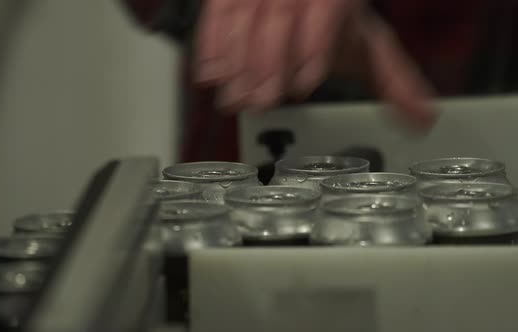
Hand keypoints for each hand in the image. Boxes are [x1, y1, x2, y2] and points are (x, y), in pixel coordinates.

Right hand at [194, 0, 436, 130]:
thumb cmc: (331, 21)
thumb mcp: (367, 44)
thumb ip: (392, 80)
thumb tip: (425, 118)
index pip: (328, 8)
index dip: (314, 45)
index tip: (304, 82)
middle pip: (281, 13)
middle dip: (268, 60)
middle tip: (262, 99)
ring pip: (244, 11)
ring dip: (235, 57)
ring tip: (233, 94)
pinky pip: (217, 10)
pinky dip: (210, 42)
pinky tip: (210, 73)